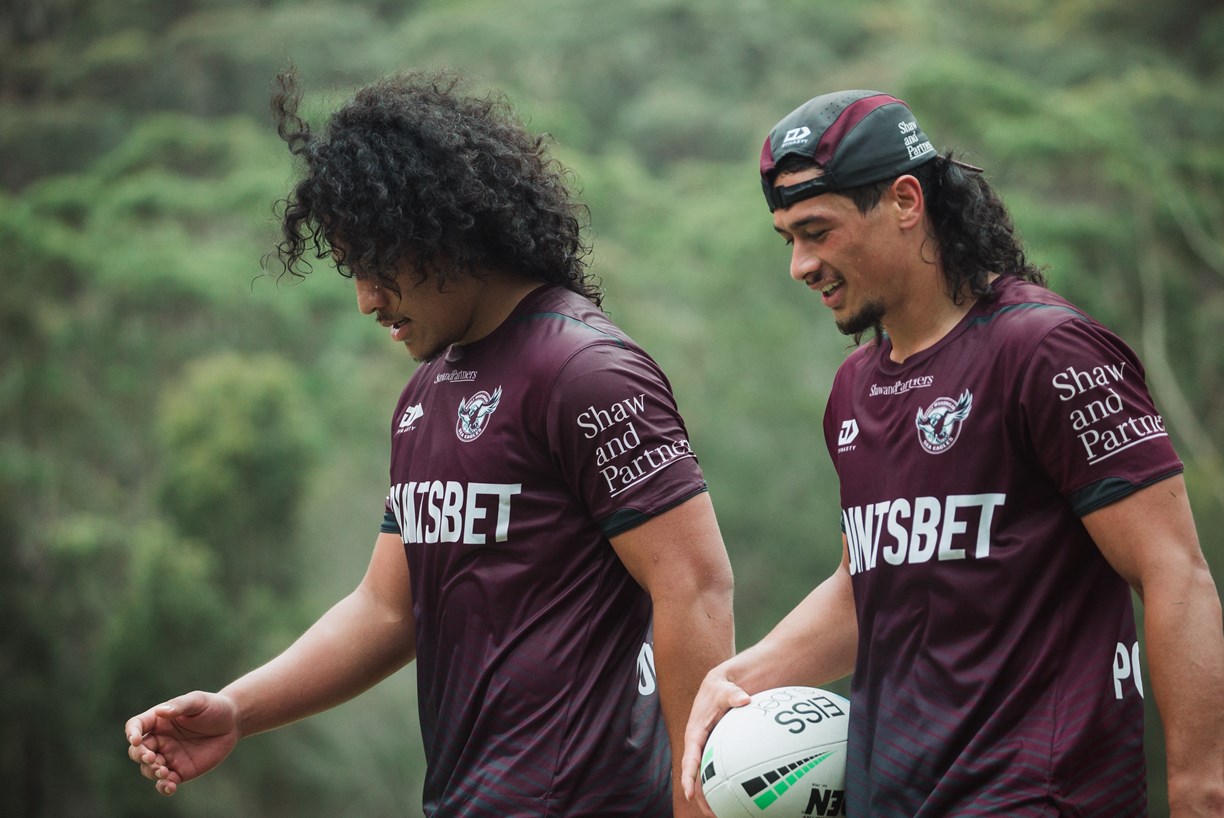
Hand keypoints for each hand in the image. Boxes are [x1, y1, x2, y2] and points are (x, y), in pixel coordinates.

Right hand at [124, 690, 240, 795]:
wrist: (232, 723)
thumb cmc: (213, 707)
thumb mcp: (198, 701)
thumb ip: (180, 705)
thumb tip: (160, 711)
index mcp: (159, 721)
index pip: (136, 726)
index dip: (132, 733)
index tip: (137, 740)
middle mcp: (159, 740)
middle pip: (137, 751)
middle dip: (140, 756)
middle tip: (152, 758)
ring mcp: (168, 756)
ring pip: (148, 769)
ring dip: (151, 772)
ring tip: (163, 772)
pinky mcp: (180, 771)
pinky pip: (165, 783)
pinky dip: (163, 787)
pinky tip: (170, 787)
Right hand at [680, 666, 752, 804]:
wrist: (721, 685)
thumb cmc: (720, 688)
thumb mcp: (724, 689)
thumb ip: (733, 694)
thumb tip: (745, 699)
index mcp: (695, 734)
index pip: (690, 759)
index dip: (688, 777)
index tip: (689, 794)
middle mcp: (699, 745)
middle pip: (697, 775)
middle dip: (701, 796)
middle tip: (712, 814)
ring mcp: (707, 748)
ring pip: (707, 776)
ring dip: (713, 795)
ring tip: (725, 813)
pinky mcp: (717, 749)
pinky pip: (719, 769)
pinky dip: (725, 782)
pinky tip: (739, 794)